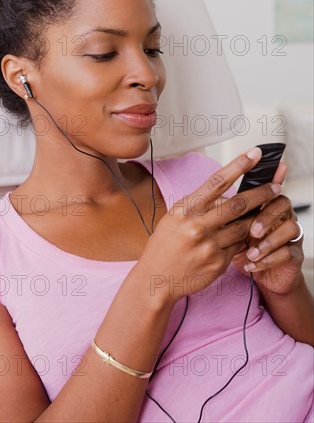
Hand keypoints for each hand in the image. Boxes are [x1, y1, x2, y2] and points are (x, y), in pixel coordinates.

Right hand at [137, 146, 282, 305]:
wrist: (156, 279)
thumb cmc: (165, 244)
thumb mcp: (175, 217)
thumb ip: (200, 205)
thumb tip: (226, 194)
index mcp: (185, 209)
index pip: (217, 182)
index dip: (239, 166)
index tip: (255, 154)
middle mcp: (197, 226)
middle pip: (238, 204)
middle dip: (262, 193)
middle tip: (276, 187)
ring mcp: (209, 246)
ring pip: (244, 227)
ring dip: (256, 218)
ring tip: (264, 212)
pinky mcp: (218, 263)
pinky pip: (238, 246)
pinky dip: (242, 240)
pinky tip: (241, 238)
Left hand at [231, 161, 304, 295]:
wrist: (257, 275)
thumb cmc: (242, 249)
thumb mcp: (229, 229)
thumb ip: (226, 214)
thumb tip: (213, 201)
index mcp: (266, 205)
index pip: (269, 187)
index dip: (268, 180)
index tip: (261, 181)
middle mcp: (281, 216)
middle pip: (282, 203)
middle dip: (266, 216)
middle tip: (253, 231)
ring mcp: (291, 234)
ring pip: (291, 227)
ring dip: (269, 241)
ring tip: (252, 254)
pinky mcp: (296, 254)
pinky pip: (289, 252)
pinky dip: (270, 259)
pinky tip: (254, 264)